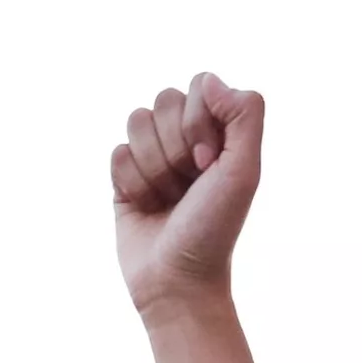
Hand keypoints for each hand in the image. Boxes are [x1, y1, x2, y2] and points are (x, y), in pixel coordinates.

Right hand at [111, 74, 263, 317]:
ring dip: (154, 167)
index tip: (209, 162)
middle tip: (190, 185)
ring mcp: (155, 157)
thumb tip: (210, 81)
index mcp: (221, 136)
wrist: (178, 281)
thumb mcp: (244, 174)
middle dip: (176, 146)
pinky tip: (147, 207)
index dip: (200, 121)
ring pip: (137, 121)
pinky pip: (117, 152)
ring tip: (169, 199)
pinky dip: (133, 183)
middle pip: (165, 99)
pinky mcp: (126, 177)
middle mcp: (187, 141)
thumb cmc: (215, 231)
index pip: (200, 86)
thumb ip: (244, 117)